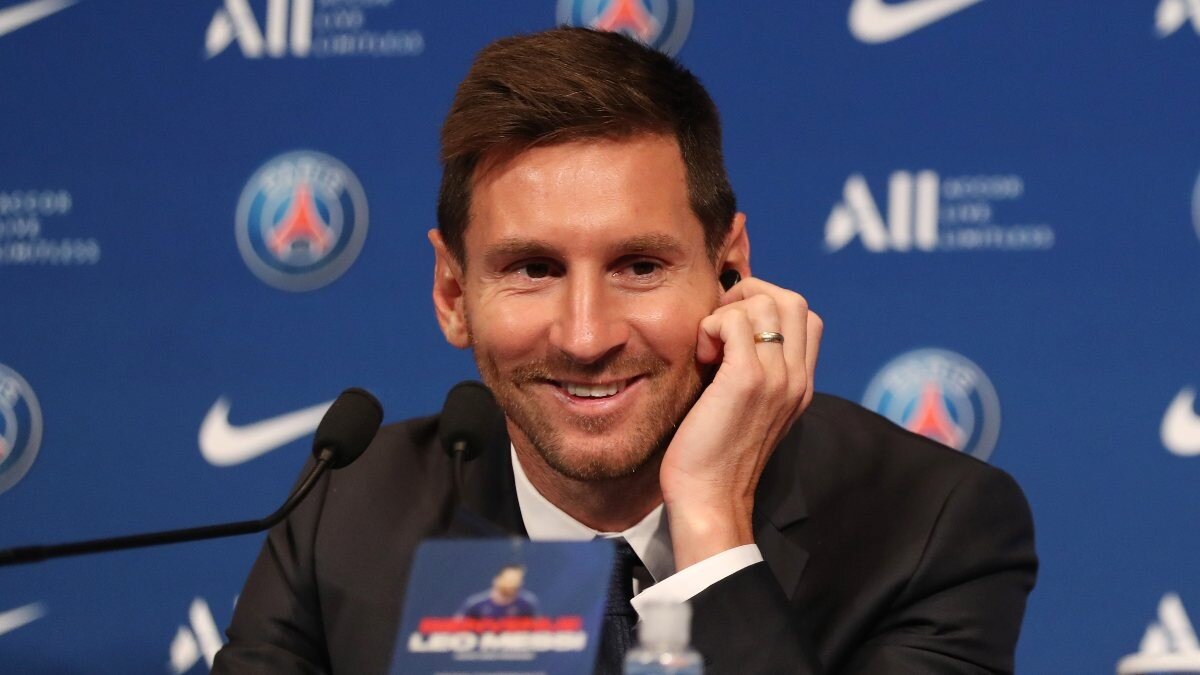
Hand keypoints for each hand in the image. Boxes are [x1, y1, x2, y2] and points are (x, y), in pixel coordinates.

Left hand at [659, 278, 821, 568]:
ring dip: (728, 313)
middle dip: (750, 296)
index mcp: (801, 384)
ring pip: (766, 304)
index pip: (806, 318)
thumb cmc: (715, 457)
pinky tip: (701, 356)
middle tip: (719, 325)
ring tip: (709, 348)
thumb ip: (754, 373)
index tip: (732, 328)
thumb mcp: (749, 410)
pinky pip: (735, 322)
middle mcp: (797, 378)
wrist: (711, 499)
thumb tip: (728, 335)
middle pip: (793, 301)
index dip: (768, 307)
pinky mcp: (747, 380)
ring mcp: (777, 378)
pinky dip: (711, 326)